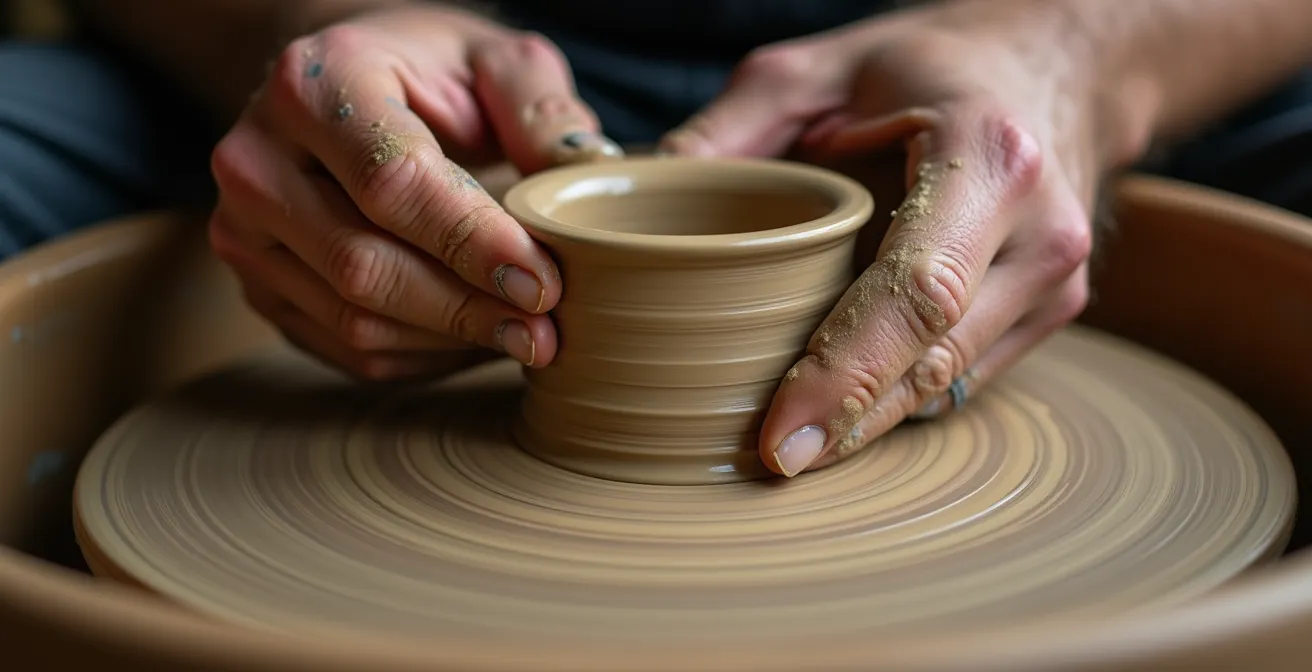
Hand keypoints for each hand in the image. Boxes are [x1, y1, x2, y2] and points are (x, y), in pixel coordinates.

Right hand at [208, 4, 620, 380]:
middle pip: (364, 262)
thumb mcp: (495, 60)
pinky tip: (473, 338)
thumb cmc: (430, 74)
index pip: (393, 181)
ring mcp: (244, 228)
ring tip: (525, 339)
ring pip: (352, 317)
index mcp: (314, 83)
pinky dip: (420, 354)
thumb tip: (584, 173)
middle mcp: (257, 158)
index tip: (543, 282)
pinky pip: (342, 345)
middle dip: (467, 308)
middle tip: (546, 332)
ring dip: (449, 341)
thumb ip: (540, 108)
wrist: (345, 89)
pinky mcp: (259, 283)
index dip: (472, 241)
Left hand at [661, 4, 1114, 475]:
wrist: (1054, 63)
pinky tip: (848, 399)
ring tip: (797, 438)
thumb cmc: (932, 62)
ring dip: (872, 419)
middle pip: (934, 359)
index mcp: (990, 158)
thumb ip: (732, 128)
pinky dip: (901, 393)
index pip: (917, 293)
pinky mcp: (1053, 310)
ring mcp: (1057, 282)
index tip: (781, 436)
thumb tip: (647, 194)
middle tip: (769, 461)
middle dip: (850, 422)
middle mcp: (1040, 232)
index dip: (847, 373)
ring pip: (951, 382)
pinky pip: (966, 374)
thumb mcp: (820, 66)